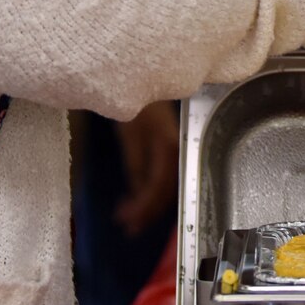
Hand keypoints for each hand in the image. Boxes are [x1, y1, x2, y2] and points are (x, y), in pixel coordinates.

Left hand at [112, 99, 180, 234]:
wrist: (143, 76)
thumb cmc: (137, 100)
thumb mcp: (129, 133)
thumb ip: (136, 164)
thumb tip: (136, 196)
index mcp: (171, 147)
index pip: (159, 187)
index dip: (143, 208)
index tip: (125, 220)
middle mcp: (180, 151)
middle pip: (167, 191)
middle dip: (146, 212)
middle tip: (126, 227)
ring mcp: (177, 150)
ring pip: (167, 186)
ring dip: (148, 205)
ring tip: (128, 219)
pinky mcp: (171, 148)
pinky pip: (164, 177)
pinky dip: (150, 191)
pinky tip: (136, 199)